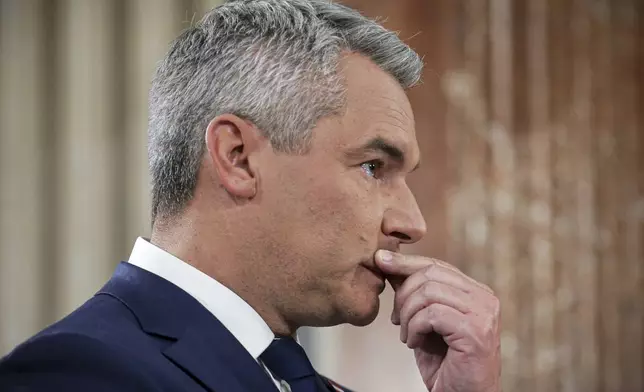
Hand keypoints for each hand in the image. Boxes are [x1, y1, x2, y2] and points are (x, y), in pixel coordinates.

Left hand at [375, 250, 500, 391]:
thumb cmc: (445, 363)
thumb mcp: (425, 321)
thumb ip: (414, 293)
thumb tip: (388, 262)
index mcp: (476, 292)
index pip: (437, 265)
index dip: (406, 263)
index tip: (381, 262)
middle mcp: (485, 298)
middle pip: (431, 274)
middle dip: (403, 294)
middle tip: (396, 319)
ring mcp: (483, 314)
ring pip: (428, 292)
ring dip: (407, 315)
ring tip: (406, 335)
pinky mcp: (475, 332)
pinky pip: (431, 315)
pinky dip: (414, 328)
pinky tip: (413, 343)